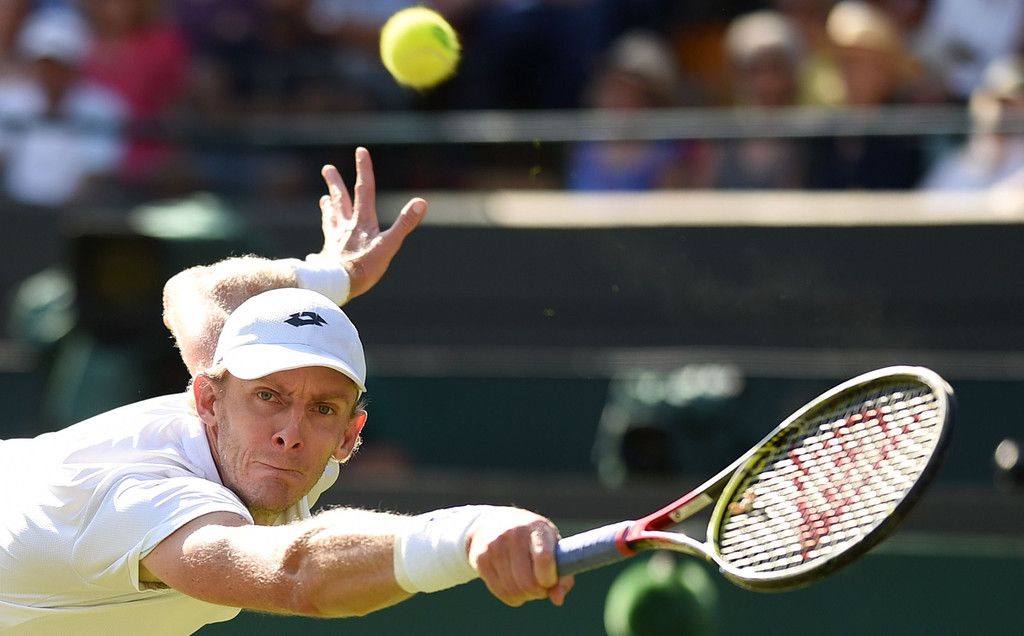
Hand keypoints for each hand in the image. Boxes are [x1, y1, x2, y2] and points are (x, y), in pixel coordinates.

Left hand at [315, 146, 426, 301]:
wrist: (339, 285)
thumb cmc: (365, 267)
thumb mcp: (389, 244)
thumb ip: (405, 223)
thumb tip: (421, 202)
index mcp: (363, 222)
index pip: (365, 190)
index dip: (364, 170)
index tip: (360, 151)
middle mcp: (346, 227)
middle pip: (340, 200)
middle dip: (335, 183)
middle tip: (328, 168)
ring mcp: (335, 240)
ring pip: (331, 218)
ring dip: (328, 206)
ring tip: (323, 199)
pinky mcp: (328, 255)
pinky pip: (325, 243)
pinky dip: (323, 240)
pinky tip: (318, 246)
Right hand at [467, 508, 574, 607]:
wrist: (491, 522)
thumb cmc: (531, 539)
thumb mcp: (551, 546)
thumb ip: (562, 575)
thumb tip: (557, 600)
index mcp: (536, 528)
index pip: (544, 559)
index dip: (549, 579)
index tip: (550, 582)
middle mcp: (514, 534)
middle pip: (527, 581)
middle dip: (537, 592)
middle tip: (539, 588)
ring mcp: (495, 545)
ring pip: (513, 589)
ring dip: (524, 596)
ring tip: (527, 587)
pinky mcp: (481, 558)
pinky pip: (499, 591)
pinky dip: (510, 597)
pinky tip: (513, 587)